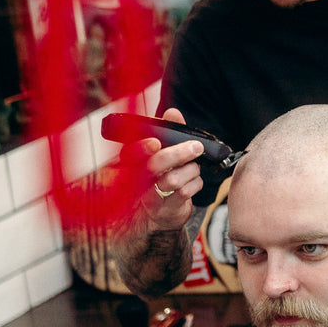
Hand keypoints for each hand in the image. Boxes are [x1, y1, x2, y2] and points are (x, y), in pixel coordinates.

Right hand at [119, 108, 204, 231]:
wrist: (162, 214)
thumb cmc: (162, 177)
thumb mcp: (165, 153)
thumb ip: (170, 132)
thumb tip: (173, 113)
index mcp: (135, 163)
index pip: (131, 154)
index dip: (141, 148)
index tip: (155, 142)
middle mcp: (139, 181)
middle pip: (154, 166)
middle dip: (177, 153)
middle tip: (196, 146)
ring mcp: (151, 197)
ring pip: (172, 180)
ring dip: (191, 169)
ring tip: (195, 166)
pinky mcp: (166, 209)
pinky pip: (184, 193)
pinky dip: (196, 183)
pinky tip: (195, 180)